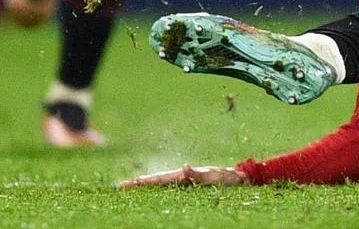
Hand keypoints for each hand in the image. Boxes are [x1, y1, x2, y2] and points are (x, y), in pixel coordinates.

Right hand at [117, 164, 249, 187]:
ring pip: (160, 183)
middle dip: (138, 183)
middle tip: (120, 187)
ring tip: (129, 188)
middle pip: (155, 179)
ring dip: (145, 185)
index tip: (126, 184)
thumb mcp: (212, 176)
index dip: (142, 181)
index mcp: (182, 174)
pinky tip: (151, 190)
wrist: (238, 177)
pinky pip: (169, 187)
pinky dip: (157, 187)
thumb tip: (183, 167)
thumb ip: (197, 173)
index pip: (158, 178)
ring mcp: (184, 180)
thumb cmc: (226, 177)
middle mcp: (181, 176)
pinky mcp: (189, 184)